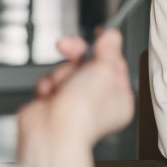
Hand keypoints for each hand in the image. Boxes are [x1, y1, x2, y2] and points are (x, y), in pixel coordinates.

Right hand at [16, 30, 133, 166]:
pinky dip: (48, 85)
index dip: (106, 47)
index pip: (115, 64)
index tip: (100, 33)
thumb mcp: (104, 71)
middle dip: (76, 55)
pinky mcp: (53, 105)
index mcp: (119, 97)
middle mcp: (98, 102)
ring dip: (61, 73)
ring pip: (66, 71)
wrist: (52, 133)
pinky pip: (50, 82)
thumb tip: (112, 36)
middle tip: (68, 46)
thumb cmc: (83, 112)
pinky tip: (49, 95)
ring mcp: (74, 103)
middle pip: (88, 65)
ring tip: (60, 86)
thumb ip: (108, 50)